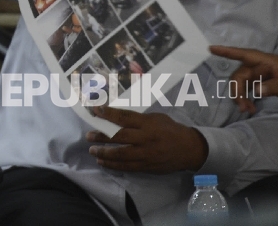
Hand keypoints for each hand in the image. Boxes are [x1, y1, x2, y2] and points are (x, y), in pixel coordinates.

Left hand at [86, 106, 207, 172]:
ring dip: (104, 153)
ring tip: (92, 151)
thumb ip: (137, 118)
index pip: (124, 118)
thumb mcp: (156, 118)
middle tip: (88, 136)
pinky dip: (113, 165)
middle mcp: (145, 139)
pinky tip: (102, 162)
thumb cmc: (170, 129)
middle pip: (119, 137)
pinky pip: (126, 166)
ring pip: (120, 154)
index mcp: (148, 124)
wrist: (189, 149)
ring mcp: (146, 154)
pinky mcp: (146, 166)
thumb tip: (115, 116)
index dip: (108, 114)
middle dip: (101, 136)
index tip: (95, 110)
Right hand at [209, 45, 277, 113]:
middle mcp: (258, 66)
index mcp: (265, 61)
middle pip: (238, 76)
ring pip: (240, 84)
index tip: (211, 48)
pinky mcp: (259, 83)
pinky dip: (245, 99)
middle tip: (243, 107)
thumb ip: (275, 86)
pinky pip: (246, 90)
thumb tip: (256, 91)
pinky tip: (250, 108)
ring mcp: (258, 75)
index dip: (227, 52)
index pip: (243, 54)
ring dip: (240, 97)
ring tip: (247, 110)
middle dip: (237, 91)